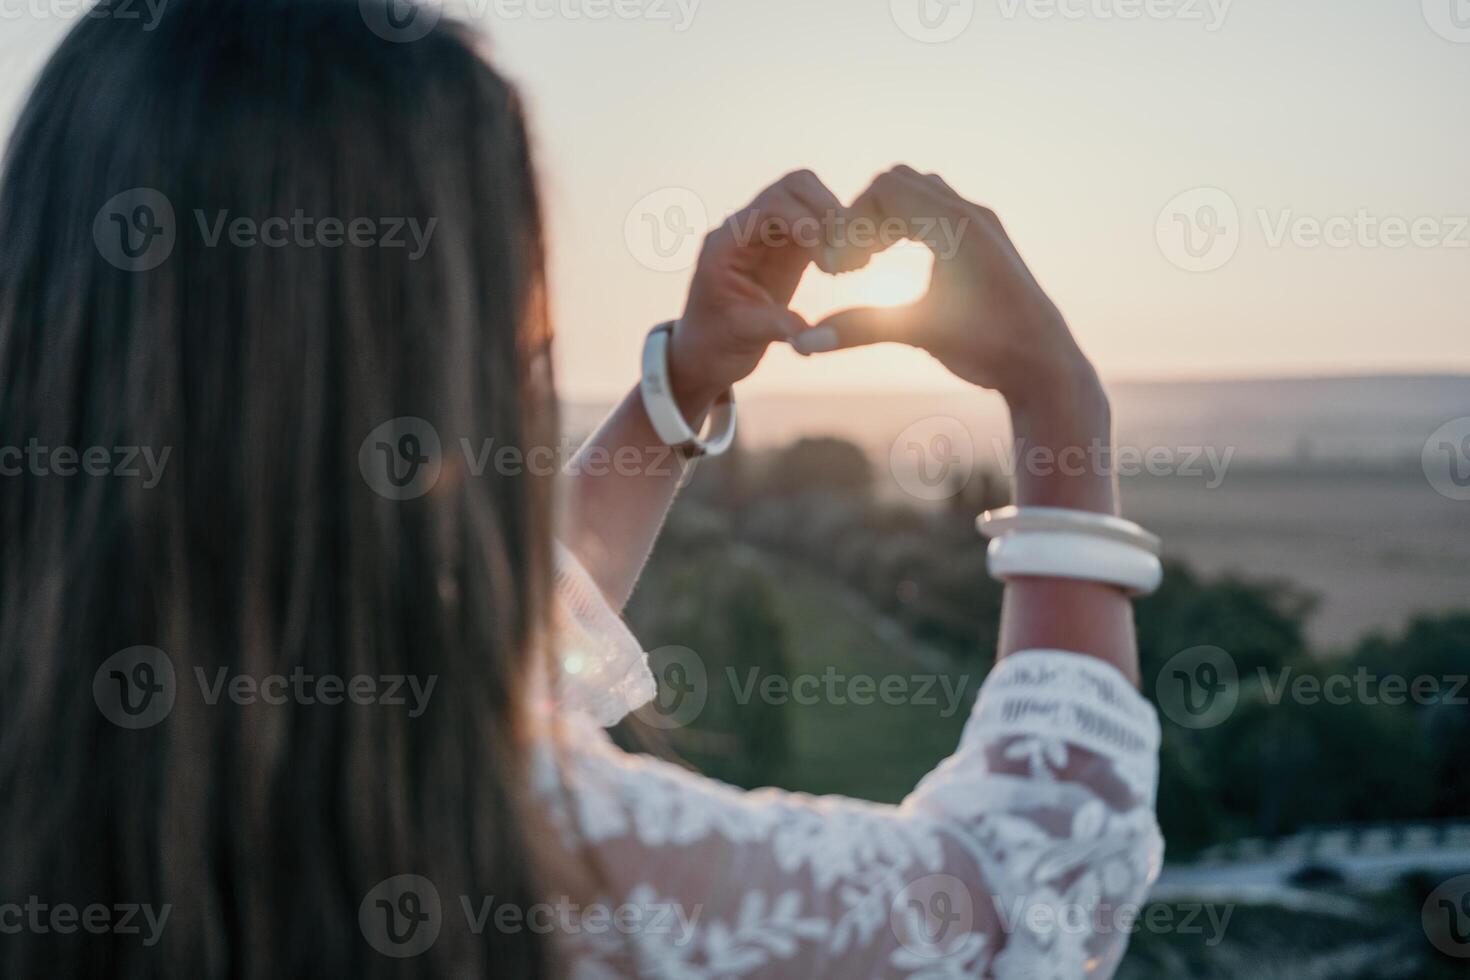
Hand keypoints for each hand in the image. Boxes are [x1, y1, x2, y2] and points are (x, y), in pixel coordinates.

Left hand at [666, 170, 843, 412]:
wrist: (708, 353)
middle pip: (793, 187)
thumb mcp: (741, 335)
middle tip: (848, 247)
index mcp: (726, 243)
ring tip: (851, 257)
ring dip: (835, 220)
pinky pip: (818, 225)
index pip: (770, 205)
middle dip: (825, 209)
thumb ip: (776, 327)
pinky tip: (848, 263)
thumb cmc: (714, 343)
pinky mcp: (788, 250)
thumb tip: (815, 334)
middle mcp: (746, 230)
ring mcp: (769, 236)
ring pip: (809, 200)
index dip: (805, 219)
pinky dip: (837, 236)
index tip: (828, 253)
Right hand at [793, 165, 1095, 412]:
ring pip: (920, 193)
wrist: (1046, 365)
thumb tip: (802, 341)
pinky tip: (900, 264)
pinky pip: (939, 211)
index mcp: (955, 225)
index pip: (884, 188)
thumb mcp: (918, 333)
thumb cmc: (988, 349)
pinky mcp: (989, 240)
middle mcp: (971, 214)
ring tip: (872, 262)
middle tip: (853, 261)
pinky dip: (910, 226)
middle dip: (866, 215)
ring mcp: (983, 224)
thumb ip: (859, 329)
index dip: (851, 221)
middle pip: (899, 182)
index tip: (841, 265)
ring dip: (888, 218)